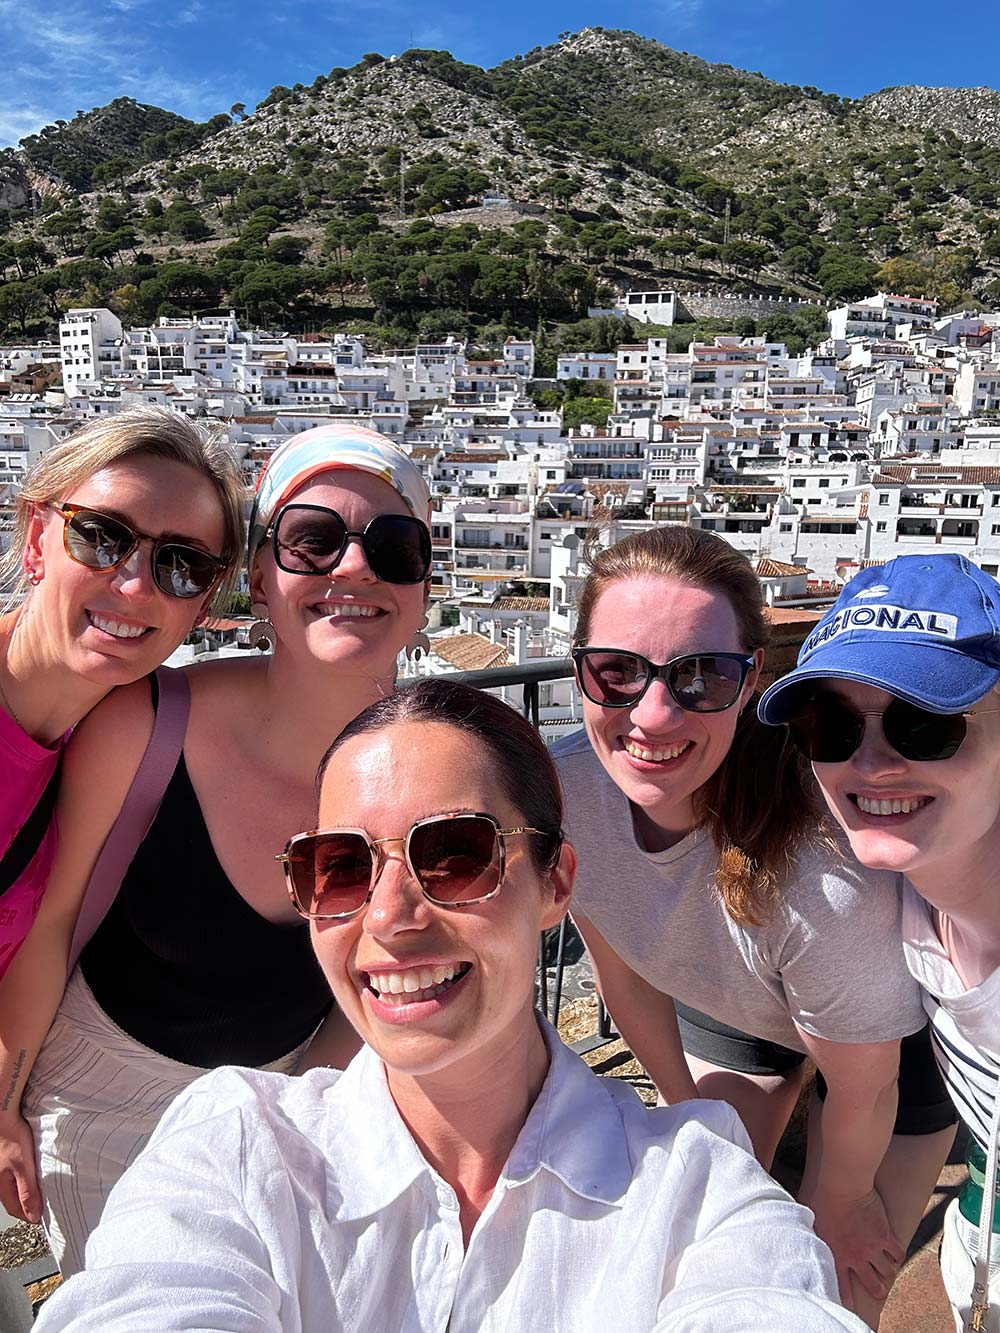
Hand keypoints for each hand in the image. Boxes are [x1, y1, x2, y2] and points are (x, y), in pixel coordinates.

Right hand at [0, 1114, 41, 1223]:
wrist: (2, 1116)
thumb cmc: (12, 1138)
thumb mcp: (23, 1166)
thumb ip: (28, 1191)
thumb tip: (34, 1215)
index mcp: (2, 1187)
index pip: (16, 1210)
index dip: (30, 1216)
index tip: (43, 1218)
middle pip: (14, 1200)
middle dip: (28, 1206)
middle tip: (43, 1207)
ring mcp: (1, 1171)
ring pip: (13, 1188)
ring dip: (25, 1192)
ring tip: (40, 1191)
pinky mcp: (4, 1161)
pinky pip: (13, 1176)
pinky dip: (23, 1179)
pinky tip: (31, 1173)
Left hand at [804, 1186, 903, 1306]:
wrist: (841, 1185)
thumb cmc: (819, 1197)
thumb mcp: (807, 1219)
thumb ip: (806, 1232)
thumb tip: (794, 1231)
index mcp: (835, 1255)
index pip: (841, 1286)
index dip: (846, 1300)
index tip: (849, 1308)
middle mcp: (855, 1257)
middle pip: (871, 1283)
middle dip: (876, 1290)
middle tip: (878, 1291)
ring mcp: (872, 1248)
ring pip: (886, 1271)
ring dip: (887, 1273)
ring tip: (888, 1272)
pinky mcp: (884, 1235)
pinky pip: (897, 1253)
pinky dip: (897, 1256)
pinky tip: (896, 1255)